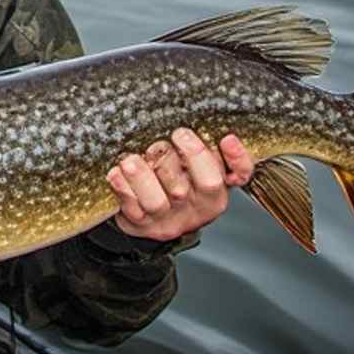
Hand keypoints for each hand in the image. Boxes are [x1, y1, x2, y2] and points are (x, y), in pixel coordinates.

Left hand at [105, 128, 253, 241]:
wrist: (151, 216)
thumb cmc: (178, 181)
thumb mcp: (201, 167)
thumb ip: (211, 150)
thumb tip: (220, 130)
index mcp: (216, 193)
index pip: (237, 177)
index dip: (237, 159)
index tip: (226, 138)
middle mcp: (196, 208)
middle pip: (196, 185)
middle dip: (188, 156)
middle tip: (175, 135)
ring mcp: (168, 218)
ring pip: (158, 201)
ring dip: (143, 177)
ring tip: (131, 160)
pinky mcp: (142, 224)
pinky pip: (131, 208)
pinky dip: (122, 188)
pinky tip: (116, 172)